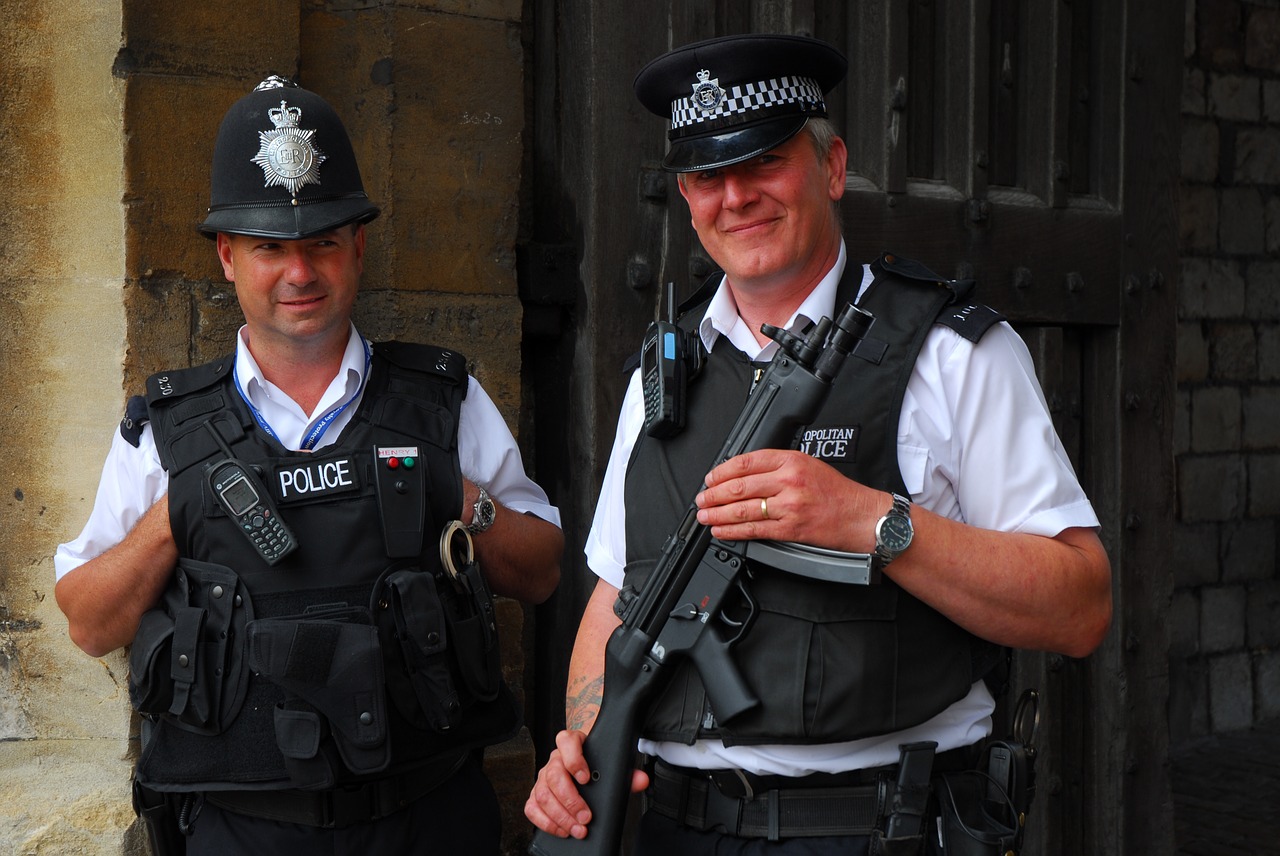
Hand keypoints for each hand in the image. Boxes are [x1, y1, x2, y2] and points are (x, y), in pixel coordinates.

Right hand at [524, 729, 648, 838]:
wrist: (585, 769)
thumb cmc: (596, 766)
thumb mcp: (612, 765)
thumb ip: (627, 773)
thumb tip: (640, 780)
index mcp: (572, 744)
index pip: (566, 742)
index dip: (574, 759)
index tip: (585, 777)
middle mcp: (555, 759)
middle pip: (554, 776)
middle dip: (571, 800)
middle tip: (586, 817)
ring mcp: (543, 777)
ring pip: (543, 794)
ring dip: (561, 816)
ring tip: (577, 829)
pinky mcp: (536, 795)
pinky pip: (532, 807)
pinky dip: (546, 822)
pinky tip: (562, 830)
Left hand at [694, 449, 884, 551]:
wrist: (862, 516)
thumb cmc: (838, 492)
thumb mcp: (809, 464)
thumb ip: (778, 466)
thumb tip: (743, 474)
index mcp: (791, 460)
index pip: (746, 462)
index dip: (722, 471)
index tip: (710, 478)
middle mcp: (789, 480)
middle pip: (740, 486)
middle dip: (714, 494)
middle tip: (701, 499)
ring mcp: (789, 505)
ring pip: (743, 509)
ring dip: (718, 514)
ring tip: (705, 516)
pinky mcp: (791, 529)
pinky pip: (755, 530)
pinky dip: (734, 531)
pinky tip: (722, 531)